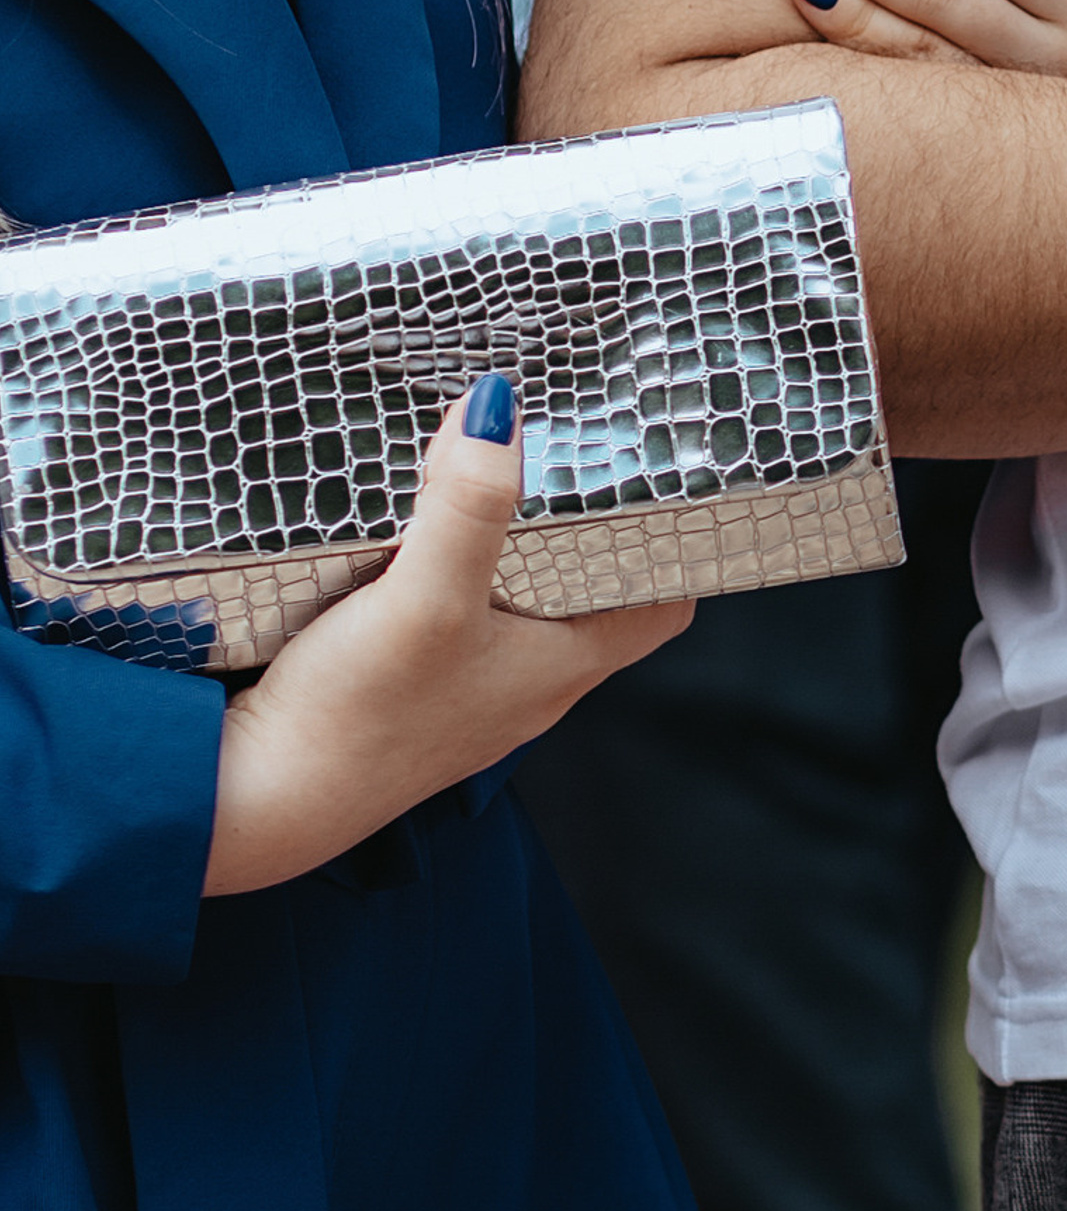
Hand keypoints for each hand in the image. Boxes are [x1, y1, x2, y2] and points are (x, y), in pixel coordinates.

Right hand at [203, 383, 688, 895]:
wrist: (251, 804)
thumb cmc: (354, 720)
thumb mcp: (425, 596)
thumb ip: (469, 504)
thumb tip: (498, 406)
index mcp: (561, 668)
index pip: (660, 604)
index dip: (671, 542)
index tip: (660, 473)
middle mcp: (525, 687)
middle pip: (586, 593)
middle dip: (580, 522)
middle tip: (562, 443)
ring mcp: (464, 695)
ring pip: (514, 604)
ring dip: (505, 544)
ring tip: (490, 470)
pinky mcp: (406, 696)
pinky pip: (452, 621)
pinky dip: (446, 573)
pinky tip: (412, 535)